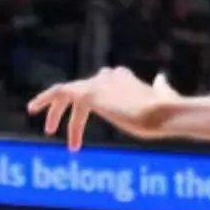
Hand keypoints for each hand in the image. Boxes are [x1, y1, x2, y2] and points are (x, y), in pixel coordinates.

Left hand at [27, 67, 180, 150]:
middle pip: (82, 89)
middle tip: (64, 133)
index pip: (101, 84)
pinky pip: (60, 94)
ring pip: (68, 92)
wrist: (161, 114)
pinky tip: (43, 119)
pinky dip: (46, 101)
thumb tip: (161, 78)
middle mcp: (109, 75)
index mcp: (124, 77)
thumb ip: (160, 86)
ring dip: (56, 111)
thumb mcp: (162, 96)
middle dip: (70, 107)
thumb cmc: (165, 112)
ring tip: (50, 130)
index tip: (89, 123)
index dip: (92, 105)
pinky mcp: (89, 94)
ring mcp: (98, 83)